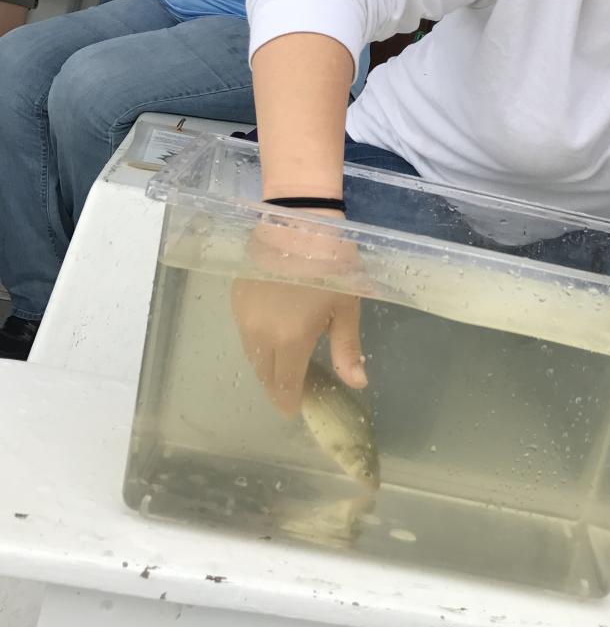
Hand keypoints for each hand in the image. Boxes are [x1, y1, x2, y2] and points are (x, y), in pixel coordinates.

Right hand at [232, 214, 368, 416]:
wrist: (296, 220)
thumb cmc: (331, 263)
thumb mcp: (346, 306)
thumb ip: (346, 349)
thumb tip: (357, 384)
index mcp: (289, 341)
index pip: (284, 386)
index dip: (290, 401)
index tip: (299, 407)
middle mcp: (260, 335)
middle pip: (264, 374)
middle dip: (278, 385)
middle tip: (296, 387)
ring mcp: (243, 316)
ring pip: (252, 354)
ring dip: (268, 363)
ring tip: (287, 362)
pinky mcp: (236, 299)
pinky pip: (245, 332)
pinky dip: (259, 341)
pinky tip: (275, 333)